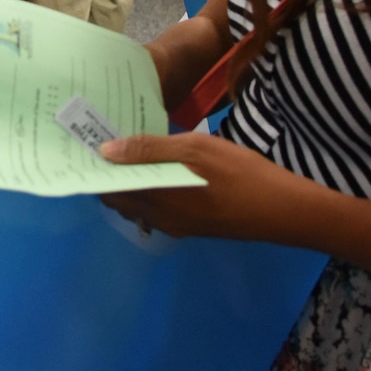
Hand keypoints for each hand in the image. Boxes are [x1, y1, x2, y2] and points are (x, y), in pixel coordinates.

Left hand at [98, 133, 301, 240]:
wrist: (282, 209)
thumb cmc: (238, 173)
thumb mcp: (194, 149)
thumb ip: (149, 149)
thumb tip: (105, 152)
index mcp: (154, 199)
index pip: (107, 189)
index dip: (96, 169)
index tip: (88, 145)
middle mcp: (159, 218)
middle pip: (120, 199)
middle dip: (109, 176)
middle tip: (108, 144)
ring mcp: (176, 225)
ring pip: (138, 206)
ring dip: (130, 184)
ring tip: (132, 152)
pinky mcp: (193, 227)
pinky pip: (158, 211)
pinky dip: (150, 193)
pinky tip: (161, 170)